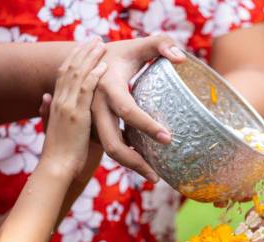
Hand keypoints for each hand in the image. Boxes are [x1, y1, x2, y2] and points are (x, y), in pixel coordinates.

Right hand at [40, 38, 107, 177]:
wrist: (56, 169)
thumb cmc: (59, 155)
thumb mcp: (53, 130)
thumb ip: (48, 113)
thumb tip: (44, 98)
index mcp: (53, 104)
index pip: (62, 74)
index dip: (72, 59)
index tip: (82, 47)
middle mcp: (58, 102)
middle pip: (69, 69)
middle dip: (82, 52)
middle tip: (94, 39)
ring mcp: (66, 107)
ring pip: (78, 75)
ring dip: (90, 58)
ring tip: (101, 45)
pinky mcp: (76, 115)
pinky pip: (85, 90)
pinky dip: (94, 76)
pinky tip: (103, 67)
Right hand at [93, 35, 185, 182]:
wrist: (82, 62)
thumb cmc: (118, 54)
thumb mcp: (138, 44)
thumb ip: (161, 43)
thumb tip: (181, 58)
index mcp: (108, 86)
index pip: (128, 110)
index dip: (146, 125)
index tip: (167, 138)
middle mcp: (95, 106)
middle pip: (113, 143)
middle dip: (135, 162)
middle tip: (158, 176)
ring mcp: (91, 120)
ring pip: (110, 150)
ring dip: (131, 165)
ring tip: (154, 176)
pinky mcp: (92, 128)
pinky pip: (110, 145)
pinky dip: (126, 156)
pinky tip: (144, 163)